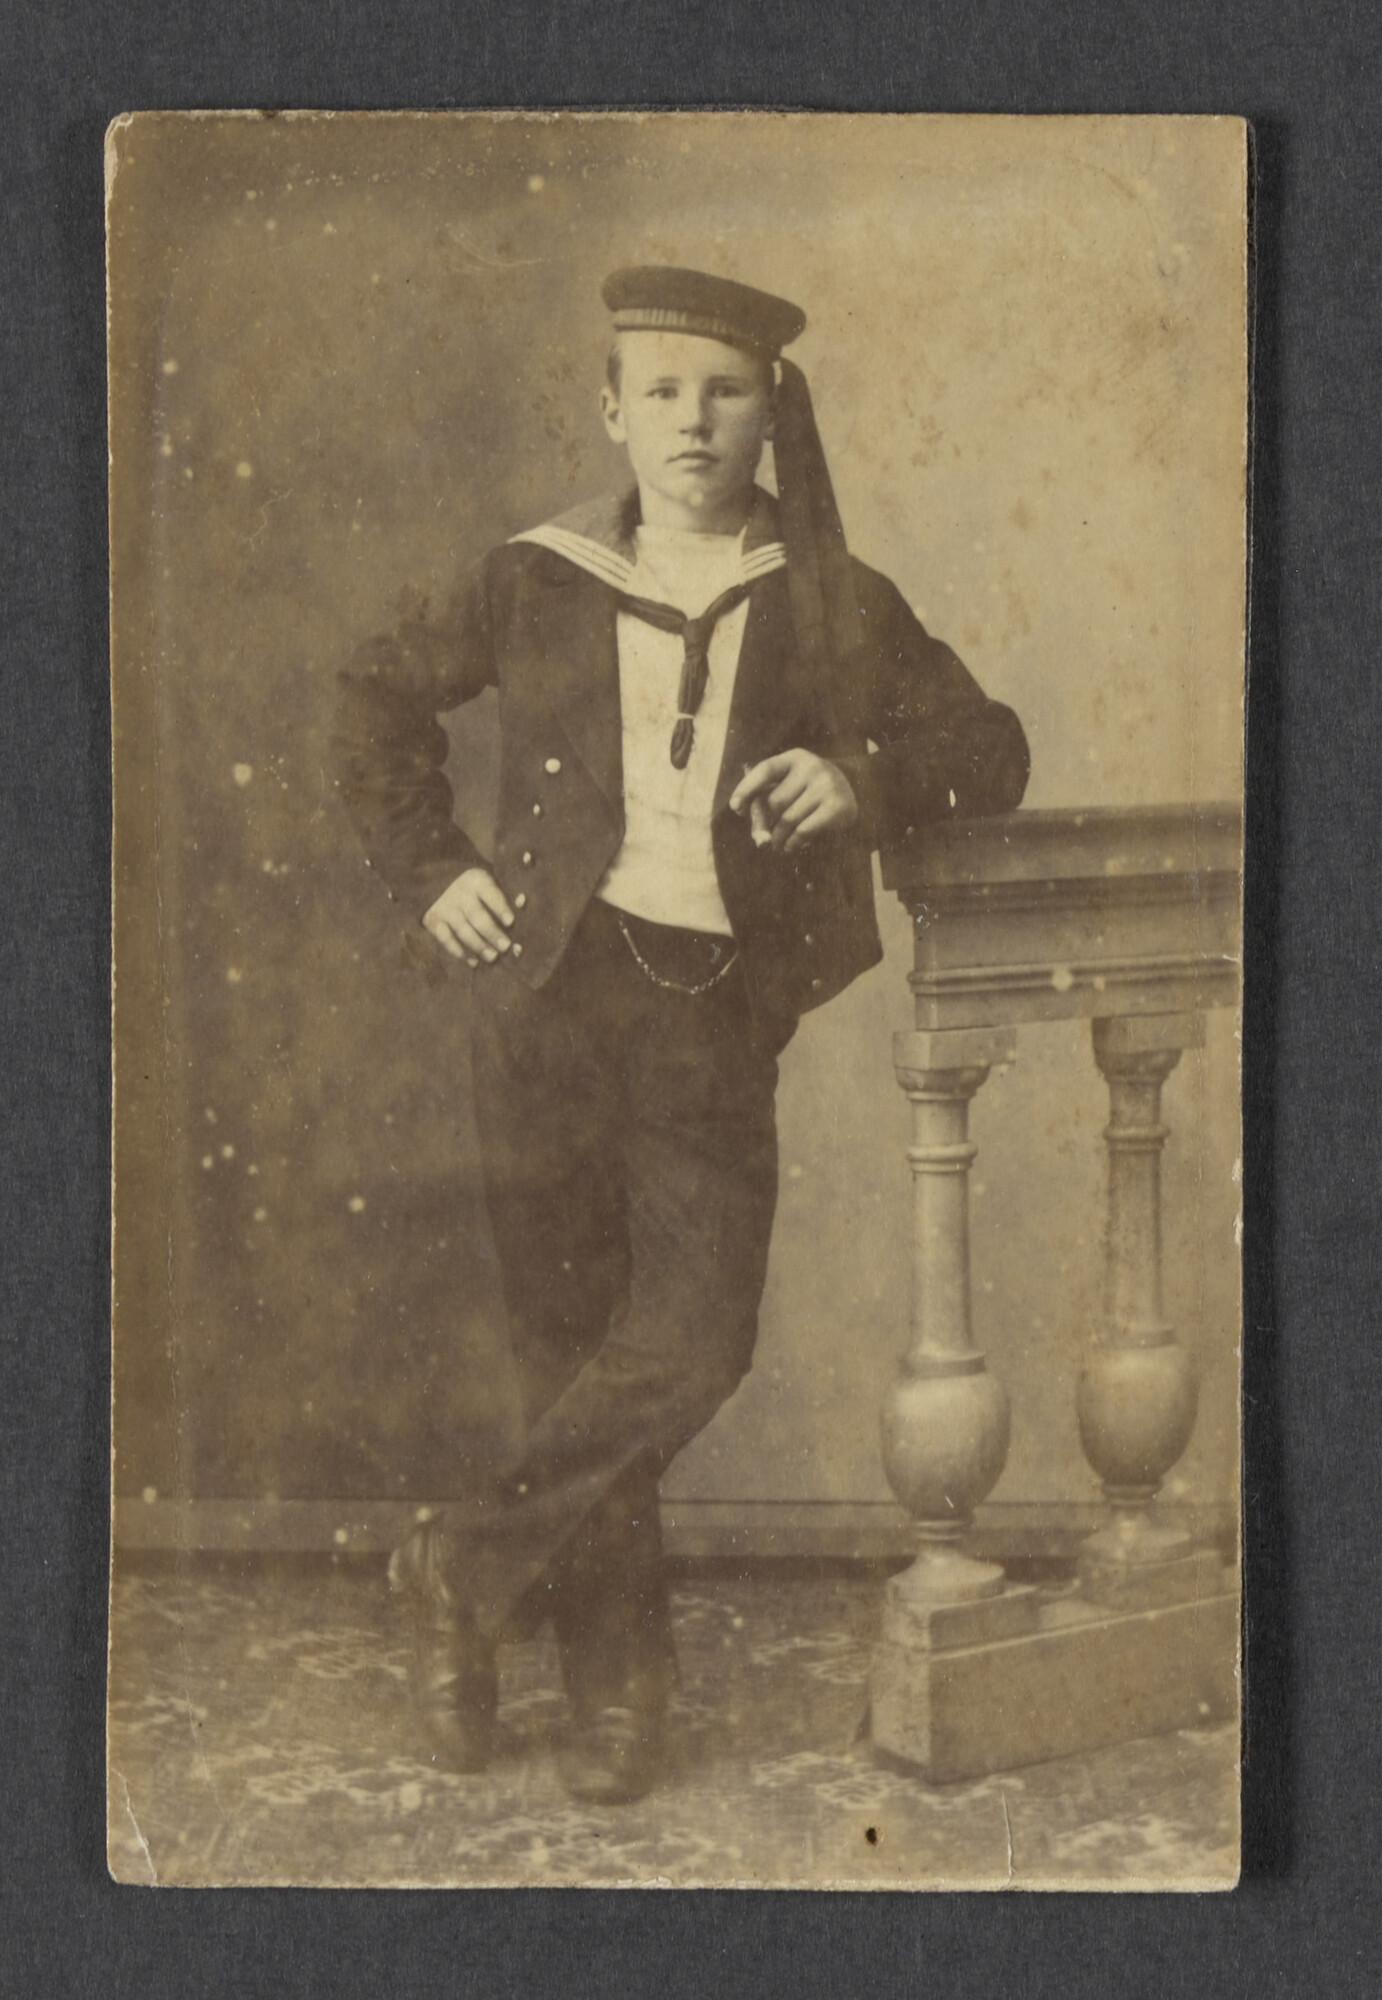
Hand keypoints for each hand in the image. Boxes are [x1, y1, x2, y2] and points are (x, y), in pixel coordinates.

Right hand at [422, 868, 514, 967]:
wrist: (440, 885)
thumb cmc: (479, 891)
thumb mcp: (492, 886)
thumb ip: (507, 897)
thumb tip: (523, 903)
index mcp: (477, 880)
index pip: (490, 894)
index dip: (500, 908)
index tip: (510, 922)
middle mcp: (459, 892)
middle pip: (477, 915)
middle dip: (491, 933)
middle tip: (505, 947)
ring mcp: (445, 907)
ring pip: (463, 930)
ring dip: (478, 946)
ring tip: (493, 957)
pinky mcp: (433, 920)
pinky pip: (446, 939)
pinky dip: (459, 952)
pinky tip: (473, 961)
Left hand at [729, 750, 858, 854]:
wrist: (857, 789)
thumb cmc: (812, 791)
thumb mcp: (792, 785)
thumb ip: (770, 802)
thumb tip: (758, 837)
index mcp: (795, 758)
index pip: (765, 771)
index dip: (746, 789)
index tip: (736, 808)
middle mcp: (812, 767)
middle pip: (775, 801)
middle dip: (766, 823)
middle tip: (763, 837)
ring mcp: (826, 786)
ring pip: (788, 819)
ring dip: (778, 837)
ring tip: (776, 845)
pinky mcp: (837, 807)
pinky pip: (803, 830)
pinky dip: (792, 842)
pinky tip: (790, 846)